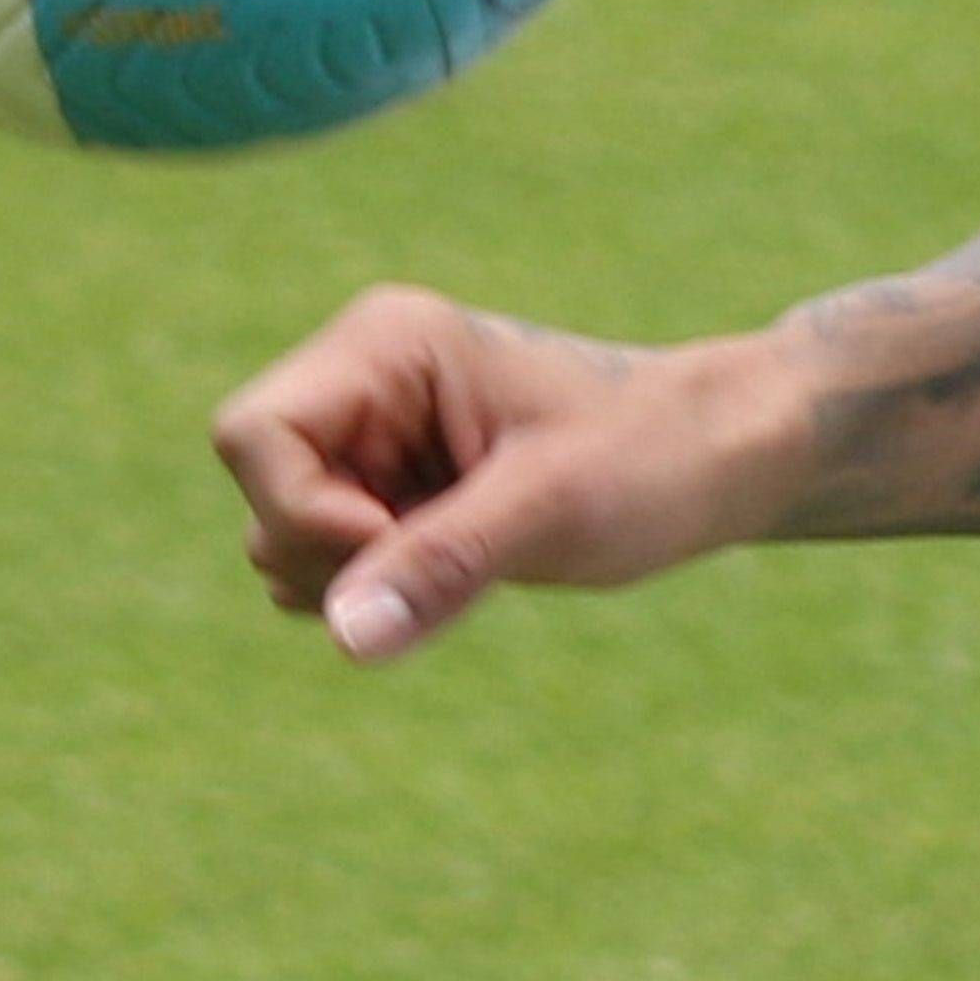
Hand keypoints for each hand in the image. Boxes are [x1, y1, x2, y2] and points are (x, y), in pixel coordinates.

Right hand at [209, 284, 797, 662]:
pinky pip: (330, 571)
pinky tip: (472, 571)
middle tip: (458, 554)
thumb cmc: (656, 454)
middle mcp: (363, 382)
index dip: (305, 510)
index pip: (254, 434)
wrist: (725, 457)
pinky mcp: (392, 497)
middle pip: (262, 496)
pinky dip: (384, 595)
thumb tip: (345, 637)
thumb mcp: (554, 508)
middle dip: (337, 554)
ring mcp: (373, 441)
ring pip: (283, 543)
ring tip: (477, 556)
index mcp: (386, 343)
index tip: (398, 537)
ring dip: (363, 582)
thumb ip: (443, 563)